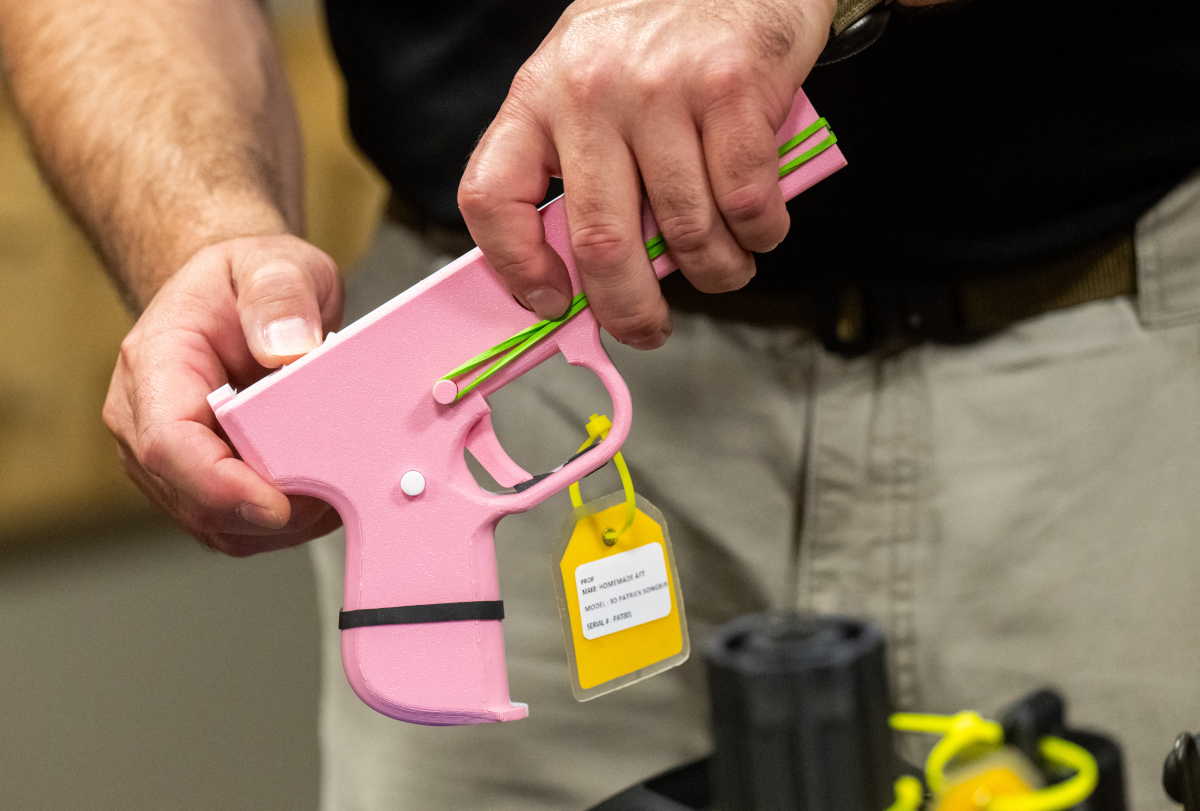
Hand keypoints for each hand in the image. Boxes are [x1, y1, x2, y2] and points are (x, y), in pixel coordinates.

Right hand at [103, 235, 344, 555]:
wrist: (239, 294)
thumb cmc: (249, 280)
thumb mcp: (275, 265)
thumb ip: (281, 298)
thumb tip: (288, 350)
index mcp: (155, 365)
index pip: (168, 442)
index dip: (221, 485)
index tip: (278, 503)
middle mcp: (145, 418)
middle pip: (192, 497)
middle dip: (266, 511)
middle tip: (336, 493)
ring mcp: (167, 457)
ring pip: (213, 523)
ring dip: (278, 524)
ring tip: (336, 491)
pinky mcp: (197, 480)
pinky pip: (233, 525)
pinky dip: (280, 525)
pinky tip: (320, 498)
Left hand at [459, 0, 833, 348]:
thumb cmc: (659, 41)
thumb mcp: (587, 87)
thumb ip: (578, 168)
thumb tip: (586, 275)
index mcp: (538, 94)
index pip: (492, 195)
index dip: (515, 268)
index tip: (550, 303)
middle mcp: (590, 90)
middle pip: (601, 242)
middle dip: (630, 310)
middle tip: (649, 328)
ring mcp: (661, 88)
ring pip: (686, 233)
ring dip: (716, 273)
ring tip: (725, 266)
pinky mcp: (731, 88)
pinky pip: (745, 204)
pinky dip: (760, 234)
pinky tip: (759, 226)